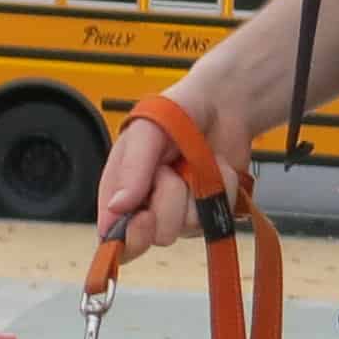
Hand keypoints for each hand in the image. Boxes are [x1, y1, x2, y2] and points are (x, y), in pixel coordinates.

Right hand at [93, 72, 263, 262]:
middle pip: (157, 235)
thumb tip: (117, 207)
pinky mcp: (210, 210)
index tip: (145, 217)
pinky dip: (222, 189)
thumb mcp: (146, 132)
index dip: (130, 235)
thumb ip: (131, 169)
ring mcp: (181, 210)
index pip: (114, 233)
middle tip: (172, 169)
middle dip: (170, 201)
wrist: (223, 104)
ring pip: (188, 226)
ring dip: (197, 191)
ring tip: (195, 162)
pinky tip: (215, 167)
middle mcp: (149, 205)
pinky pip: (218, 215)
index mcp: (121, 189)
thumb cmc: (178, 112)